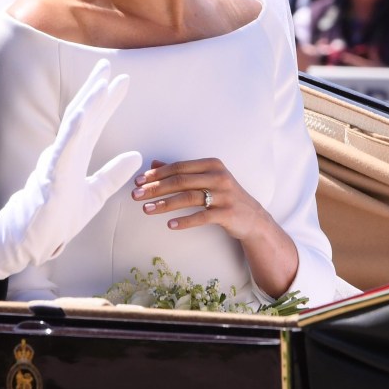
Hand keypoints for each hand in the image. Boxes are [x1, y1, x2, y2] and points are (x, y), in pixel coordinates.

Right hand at [0, 59, 141, 280]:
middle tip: (107, 65)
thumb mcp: (95, 195)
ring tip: (100, 83)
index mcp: (76, 156)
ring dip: (87, 104)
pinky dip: (73, 132)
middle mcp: (65, 153)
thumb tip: (137, 155)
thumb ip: (113, 175)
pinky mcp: (51, 178)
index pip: (94, 122)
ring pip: (72, 128)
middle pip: (81, 115)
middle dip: (94, 90)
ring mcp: (56, 163)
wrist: (32, 242)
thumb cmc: (58, 219)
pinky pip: (63, 151)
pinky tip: (84, 115)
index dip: (107, 101)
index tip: (122, 80)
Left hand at [132, 157, 268, 240]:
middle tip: (136, 195)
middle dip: (155, 188)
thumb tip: (154, 164)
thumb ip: (181, 171)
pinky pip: (202, 217)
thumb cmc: (223, 196)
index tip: (138, 181)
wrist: (252, 218)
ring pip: (189, 197)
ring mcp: (225, 195)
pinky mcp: (228, 213)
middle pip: (180, 181)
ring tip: (147, 209)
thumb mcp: (205, 179)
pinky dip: (185, 221)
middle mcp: (219, 176)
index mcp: (211, 164)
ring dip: (165, 204)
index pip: (178, 167)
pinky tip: (170, 225)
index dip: (156, 174)